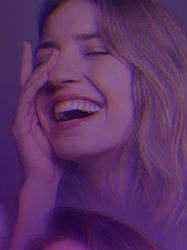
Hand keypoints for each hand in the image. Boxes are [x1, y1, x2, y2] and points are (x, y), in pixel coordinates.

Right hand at [12, 42, 62, 186]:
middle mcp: (24, 114)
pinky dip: (34, 88)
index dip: (38, 71)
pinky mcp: (20, 125)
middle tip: (44, 48)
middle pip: (27, 82)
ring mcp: (20, 119)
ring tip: (49, 59)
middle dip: (34, 64)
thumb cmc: (55, 160)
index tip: (46, 54)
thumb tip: (81, 110)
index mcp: (33, 115)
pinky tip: (41, 78)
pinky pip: (26, 101)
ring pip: (27, 88)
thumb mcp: (62, 135)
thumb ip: (63, 121)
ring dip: (38, 72)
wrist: (45, 178)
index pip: (34, 88)